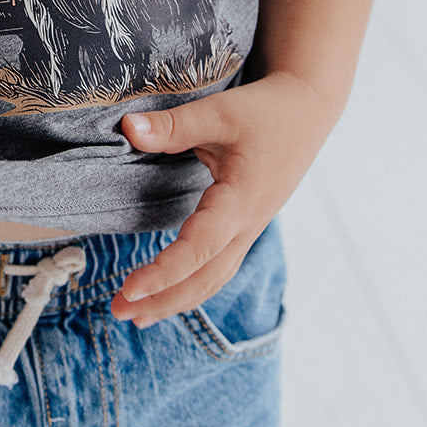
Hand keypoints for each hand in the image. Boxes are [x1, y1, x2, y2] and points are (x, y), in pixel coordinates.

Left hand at [111, 71, 334, 326]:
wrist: (307, 111)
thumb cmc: (265, 111)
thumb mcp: (219, 113)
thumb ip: (173, 126)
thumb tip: (127, 129)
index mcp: (241, 201)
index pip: (199, 248)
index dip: (164, 272)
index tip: (130, 288)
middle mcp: (247, 224)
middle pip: (205, 278)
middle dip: (163, 300)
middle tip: (119, 312)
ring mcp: (249, 229)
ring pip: (213, 278)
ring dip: (176, 299)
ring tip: (137, 315)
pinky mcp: (246, 225)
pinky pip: (219, 267)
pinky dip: (192, 285)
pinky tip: (168, 292)